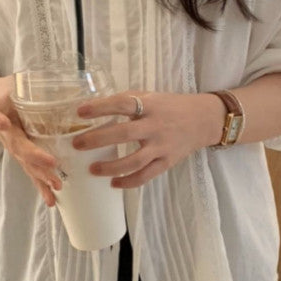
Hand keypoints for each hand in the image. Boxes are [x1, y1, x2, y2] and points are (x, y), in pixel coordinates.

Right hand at [0, 75, 63, 206]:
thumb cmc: (2, 92)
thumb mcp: (13, 85)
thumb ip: (32, 84)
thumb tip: (66, 81)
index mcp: (5, 120)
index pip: (17, 137)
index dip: (29, 148)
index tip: (44, 156)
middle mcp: (8, 137)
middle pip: (23, 155)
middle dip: (39, 167)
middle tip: (56, 178)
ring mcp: (12, 146)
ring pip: (26, 166)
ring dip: (40, 181)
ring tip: (55, 194)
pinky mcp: (18, 153)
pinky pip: (29, 171)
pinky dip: (39, 185)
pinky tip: (51, 200)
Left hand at [70, 90, 222, 188]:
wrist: (203, 120)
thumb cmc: (169, 107)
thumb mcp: (150, 97)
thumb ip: (127, 102)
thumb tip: (94, 108)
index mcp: (150, 105)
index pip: (122, 104)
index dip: (100, 108)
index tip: (80, 112)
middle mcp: (155, 126)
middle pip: (124, 134)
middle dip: (97, 139)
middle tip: (78, 145)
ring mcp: (162, 146)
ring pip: (134, 161)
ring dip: (110, 167)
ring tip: (92, 169)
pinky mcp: (167, 162)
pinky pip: (145, 176)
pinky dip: (128, 182)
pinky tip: (113, 183)